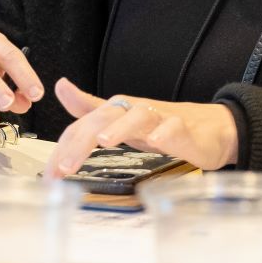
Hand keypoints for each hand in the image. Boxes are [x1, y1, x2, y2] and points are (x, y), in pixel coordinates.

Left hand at [47, 79, 238, 176]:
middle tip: (66, 167)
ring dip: (121, 127)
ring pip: (139, 116)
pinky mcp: (185, 130)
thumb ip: (90, 107)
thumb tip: (61, 87)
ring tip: (105, 141)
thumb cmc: (162, 126)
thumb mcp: (121, 118)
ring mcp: (161, 120)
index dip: (65, 147)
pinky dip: (166, 132)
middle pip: (105, 118)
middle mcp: (135, 112)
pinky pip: (175, 128)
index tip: (51, 175)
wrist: (211, 128)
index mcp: (117, 112)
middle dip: (82, 141)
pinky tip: (157, 141)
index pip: (84, 126)